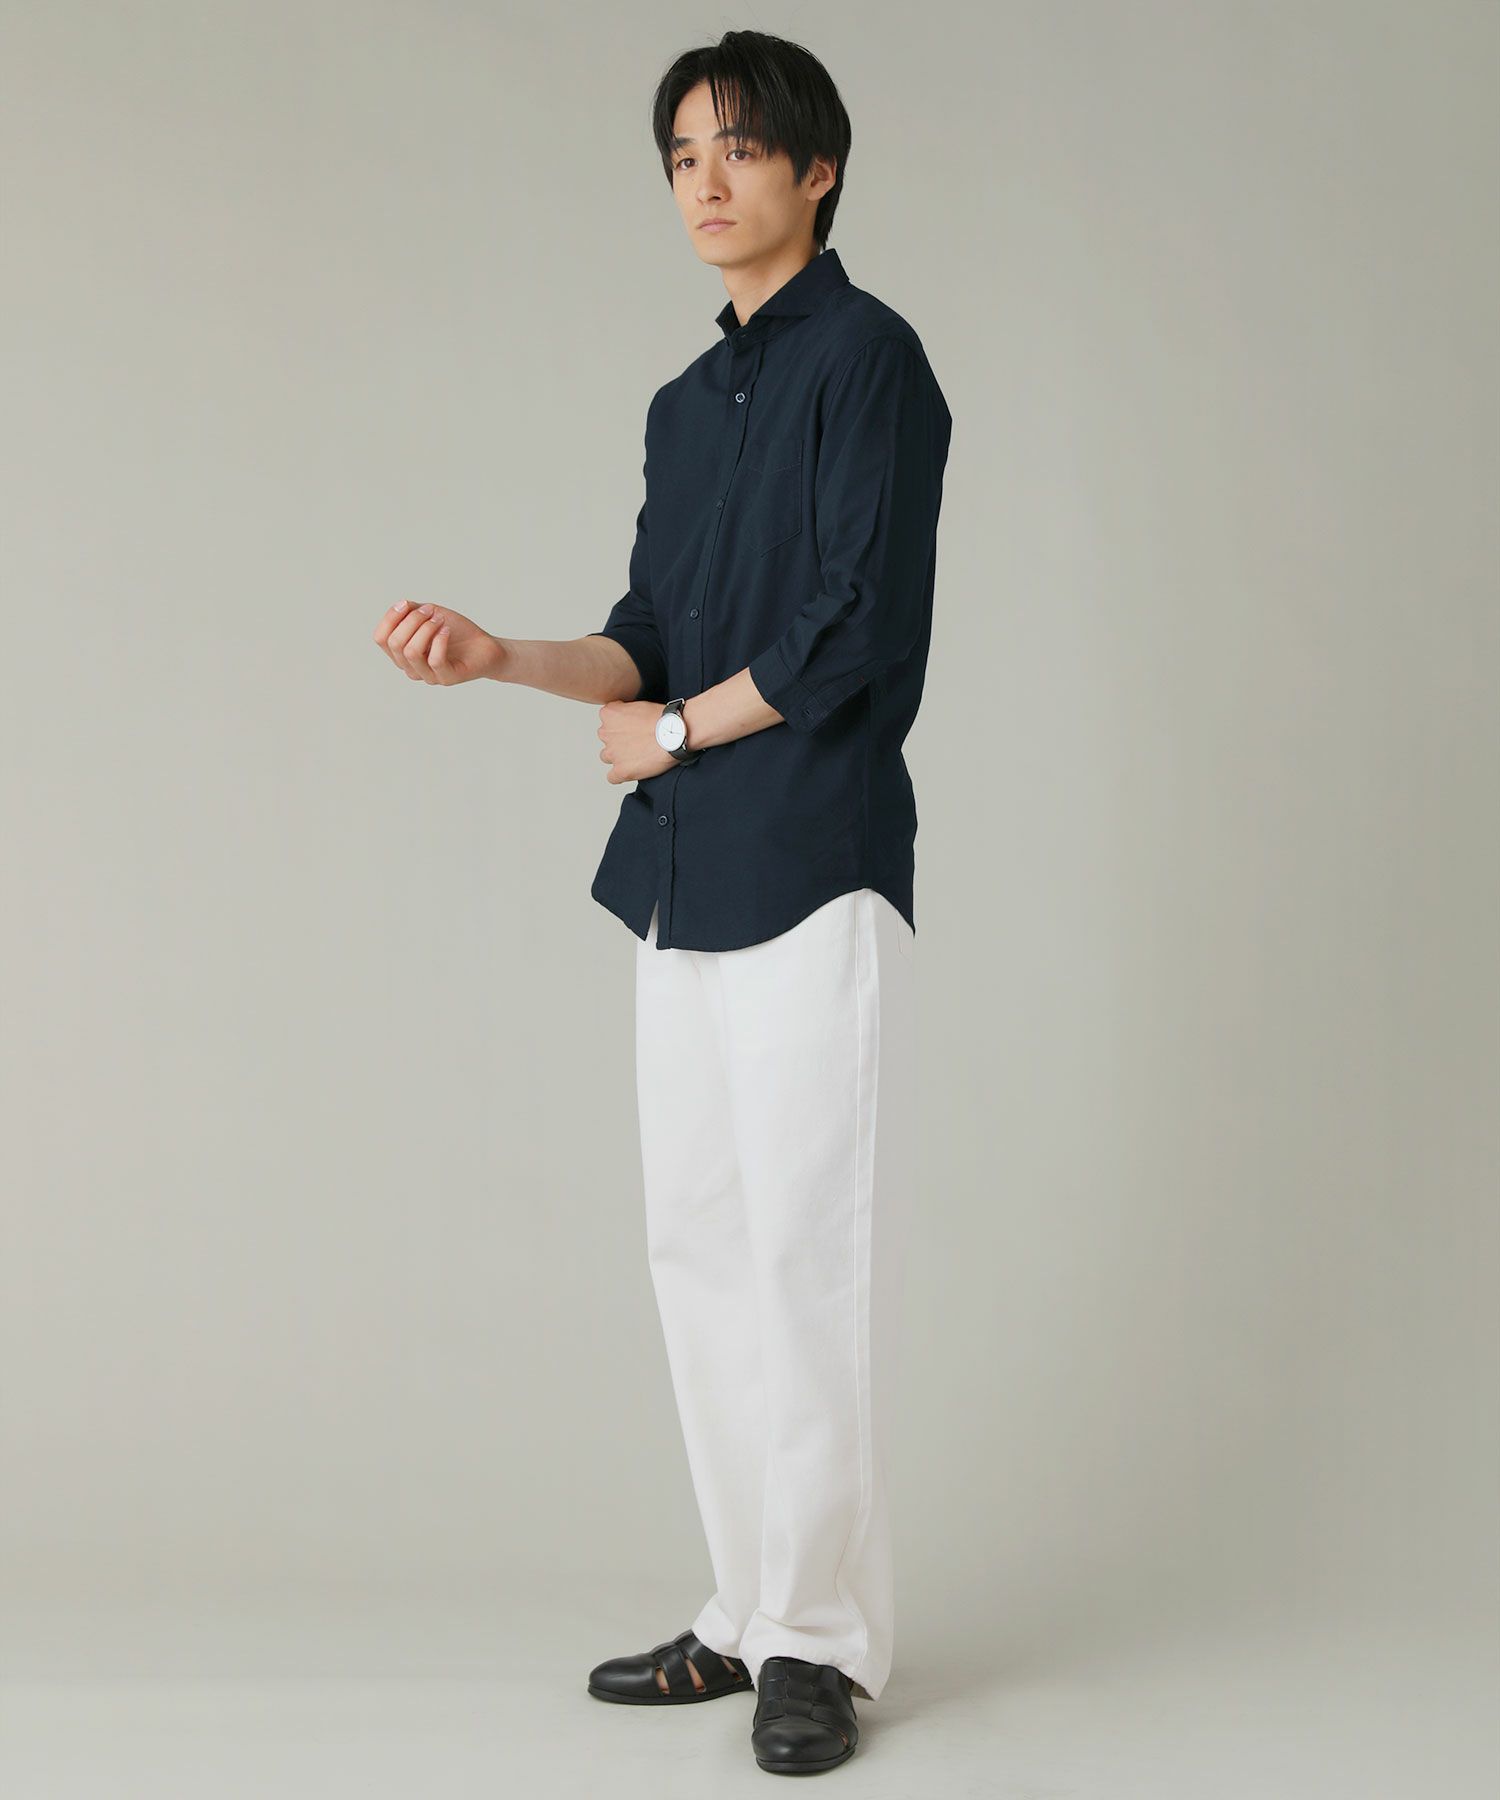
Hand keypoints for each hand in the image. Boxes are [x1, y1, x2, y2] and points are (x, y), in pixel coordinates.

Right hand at [373, 599, 503, 684]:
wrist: (484, 646)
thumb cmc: (455, 632)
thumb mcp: (430, 615)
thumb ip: (411, 610)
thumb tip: (400, 606)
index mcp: (401, 654)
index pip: (380, 638)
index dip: (390, 618)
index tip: (406, 604)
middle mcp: (411, 668)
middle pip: (395, 643)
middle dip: (412, 620)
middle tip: (431, 611)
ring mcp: (428, 676)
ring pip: (411, 652)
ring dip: (425, 629)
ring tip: (440, 620)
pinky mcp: (446, 679)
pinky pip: (434, 660)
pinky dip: (440, 640)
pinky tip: (447, 630)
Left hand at [598, 700, 677, 783]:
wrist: (674, 734)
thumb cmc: (663, 720)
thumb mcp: (639, 704)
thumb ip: (626, 711)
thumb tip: (628, 719)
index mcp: (609, 714)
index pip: (607, 720)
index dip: (620, 724)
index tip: (630, 727)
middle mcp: (606, 733)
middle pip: (606, 739)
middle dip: (618, 741)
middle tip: (636, 741)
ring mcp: (612, 753)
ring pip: (607, 757)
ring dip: (618, 757)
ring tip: (636, 756)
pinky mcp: (621, 770)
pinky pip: (612, 777)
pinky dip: (620, 776)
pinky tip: (632, 770)